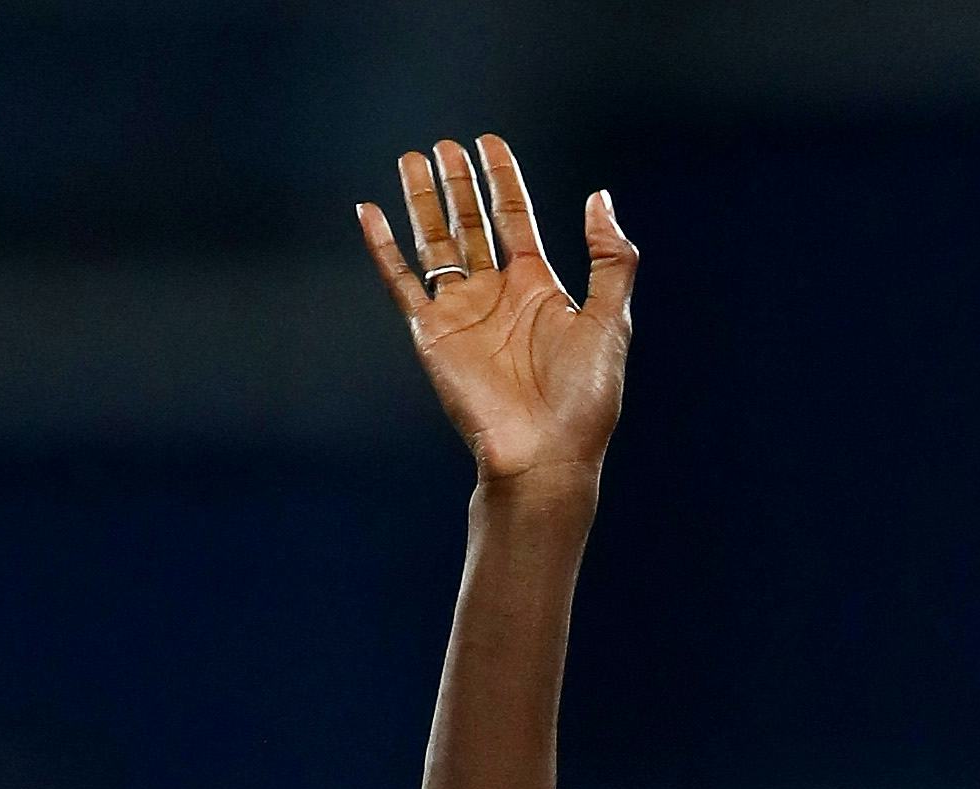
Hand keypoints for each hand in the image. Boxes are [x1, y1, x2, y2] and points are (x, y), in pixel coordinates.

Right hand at [357, 135, 636, 486]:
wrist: (544, 455)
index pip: (514, 219)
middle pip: (471, 224)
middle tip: (446, 146)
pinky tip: (370, 212)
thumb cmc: (583, 399)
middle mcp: (496, 295)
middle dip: (459, 184)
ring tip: (412, 159)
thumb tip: (600, 199)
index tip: (489, 142)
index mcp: (538, 288)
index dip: (502, 179)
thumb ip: (609, 260)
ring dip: (423, 202)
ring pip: (436, 243)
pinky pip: (401, 283)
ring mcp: (461, 313)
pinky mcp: (433, 335)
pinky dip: (383, 249)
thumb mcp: (608, 321)